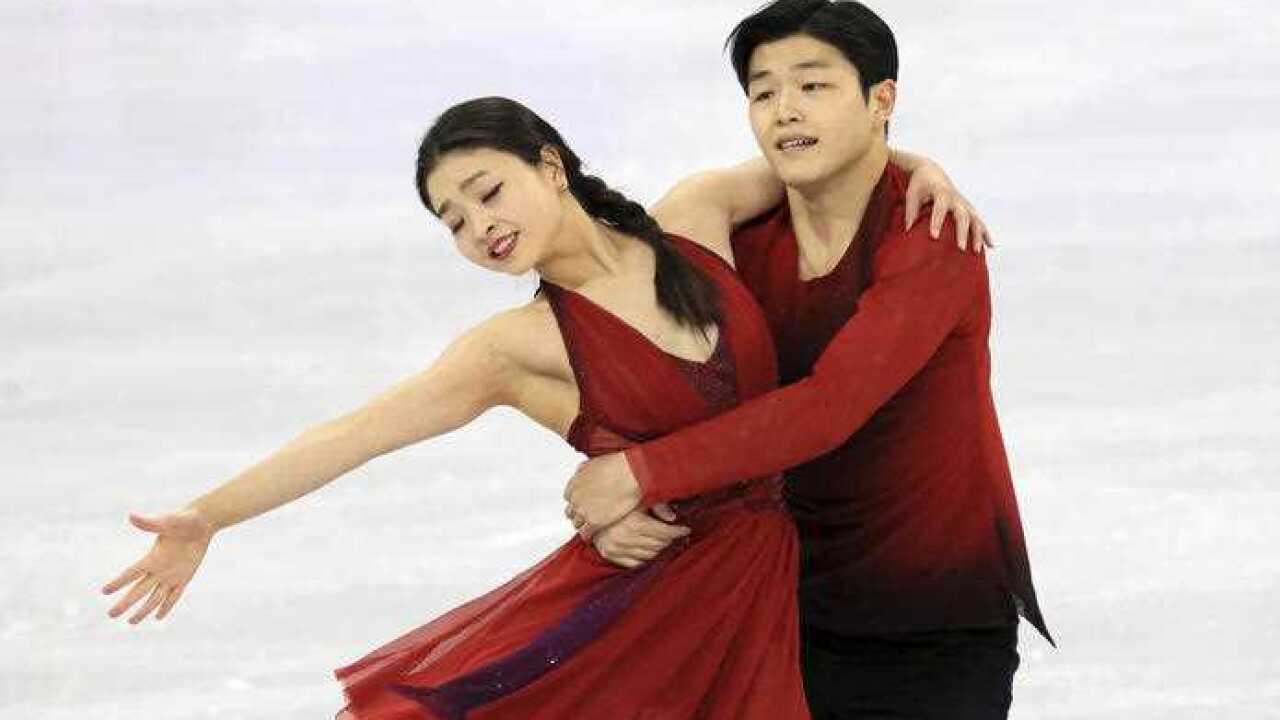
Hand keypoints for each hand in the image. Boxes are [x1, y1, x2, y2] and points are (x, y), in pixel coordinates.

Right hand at [101, 508, 215, 623]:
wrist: (203, 521)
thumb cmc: (185, 519)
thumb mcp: (168, 521)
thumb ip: (150, 523)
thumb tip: (131, 516)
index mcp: (153, 557)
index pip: (132, 573)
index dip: (118, 582)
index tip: (104, 591)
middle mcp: (160, 568)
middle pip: (139, 590)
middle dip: (125, 603)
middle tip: (110, 615)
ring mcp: (172, 574)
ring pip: (155, 597)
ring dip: (143, 610)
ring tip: (131, 622)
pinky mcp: (185, 577)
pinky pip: (174, 595)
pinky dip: (167, 606)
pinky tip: (158, 617)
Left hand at [563, 452, 642, 539]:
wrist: (630, 475)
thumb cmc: (617, 466)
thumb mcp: (594, 462)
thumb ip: (583, 469)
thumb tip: (580, 472)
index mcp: (574, 483)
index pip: (569, 497)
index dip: (578, 501)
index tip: (584, 504)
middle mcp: (576, 498)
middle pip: (571, 512)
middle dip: (579, 514)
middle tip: (588, 516)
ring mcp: (583, 511)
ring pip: (577, 524)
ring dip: (584, 525)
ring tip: (593, 528)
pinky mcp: (594, 522)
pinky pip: (586, 534)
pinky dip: (588, 536)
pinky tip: (594, 537)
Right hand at [591, 504, 690, 568]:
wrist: (588, 509)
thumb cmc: (614, 501)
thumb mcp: (637, 498)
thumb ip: (657, 505)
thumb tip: (674, 515)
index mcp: (634, 522)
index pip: (665, 532)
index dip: (678, 531)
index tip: (685, 529)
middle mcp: (625, 537)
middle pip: (659, 544)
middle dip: (670, 540)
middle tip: (676, 534)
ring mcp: (617, 548)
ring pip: (649, 555)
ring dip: (660, 550)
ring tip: (665, 542)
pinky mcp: (611, 555)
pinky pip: (636, 563)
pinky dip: (646, 558)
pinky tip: (651, 550)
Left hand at [903, 163, 993, 252]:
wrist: (932, 172)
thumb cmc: (920, 185)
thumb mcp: (912, 194)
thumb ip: (911, 210)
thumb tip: (909, 230)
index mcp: (942, 193)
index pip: (940, 208)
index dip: (937, 222)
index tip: (934, 237)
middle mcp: (957, 199)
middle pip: (963, 216)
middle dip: (963, 232)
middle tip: (961, 248)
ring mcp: (965, 204)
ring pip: (975, 220)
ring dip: (978, 235)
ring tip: (977, 251)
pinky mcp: (969, 209)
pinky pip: (979, 222)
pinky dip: (985, 233)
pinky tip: (991, 246)